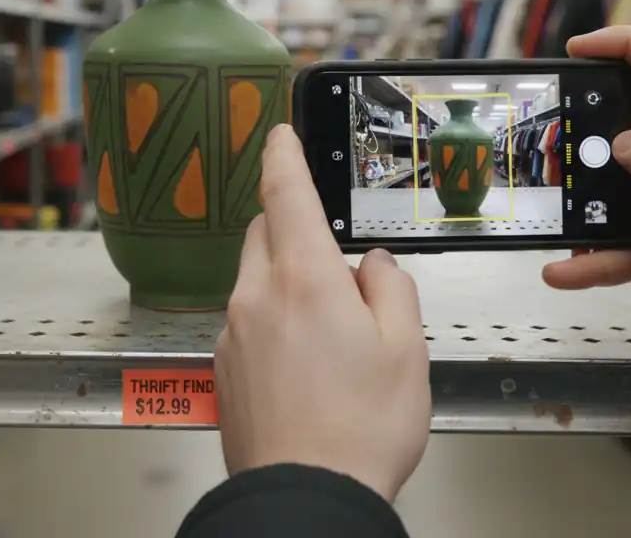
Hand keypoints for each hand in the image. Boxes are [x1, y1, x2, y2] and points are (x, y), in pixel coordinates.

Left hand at [215, 124, 430, 501]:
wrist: (306, 497)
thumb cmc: (360, 429)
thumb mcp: (406, 350)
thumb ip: (389, 289)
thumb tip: (371, 266)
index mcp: (303, 280)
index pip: (284, 194)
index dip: (282, 155)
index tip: (280, 133)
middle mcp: (256, 297)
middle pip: (266, 236)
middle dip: (293, 230)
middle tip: (336, 264)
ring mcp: (233, 334)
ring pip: (255, 281)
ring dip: (286, 282)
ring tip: (334, 334)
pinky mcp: (225, 368)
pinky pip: (247, 322)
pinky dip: (273, 323)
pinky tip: (307, 365)